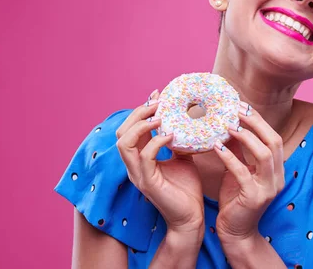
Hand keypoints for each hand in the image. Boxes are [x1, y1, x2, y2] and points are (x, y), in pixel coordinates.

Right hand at [116, 90, 204, 234]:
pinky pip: (145, 157)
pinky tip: (172, 136)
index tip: (157, 95)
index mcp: (140, 159)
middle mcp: (134, 166)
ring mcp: (138, 175)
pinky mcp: (148, 183)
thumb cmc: (187, 190)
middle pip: (121, 132)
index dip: (141, 110)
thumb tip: (186, 121)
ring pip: (125, 143)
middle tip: (158, 102)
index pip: (130, 129)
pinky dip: (157, 142)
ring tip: (161, 116)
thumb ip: (179, 142)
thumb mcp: (183, 159)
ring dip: (142, 125)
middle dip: (138, 113)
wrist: (191, 217)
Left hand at [214, 101, 284, 241]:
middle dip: (256, 123)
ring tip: (228, 125)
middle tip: (236, 109)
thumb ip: (239, 152)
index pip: (273, 137)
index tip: (242, 105)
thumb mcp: (239, 172)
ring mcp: (268, 188)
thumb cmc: (236, 201)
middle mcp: (277, 177)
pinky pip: (243, 173)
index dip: (259, 120)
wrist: (237, 233)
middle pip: (274, 141)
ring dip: (246, 137)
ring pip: (264, 155)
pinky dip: (230, 158)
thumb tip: (229, 126)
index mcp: (276, 169)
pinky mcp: (254, 198)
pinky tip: (217, 147)